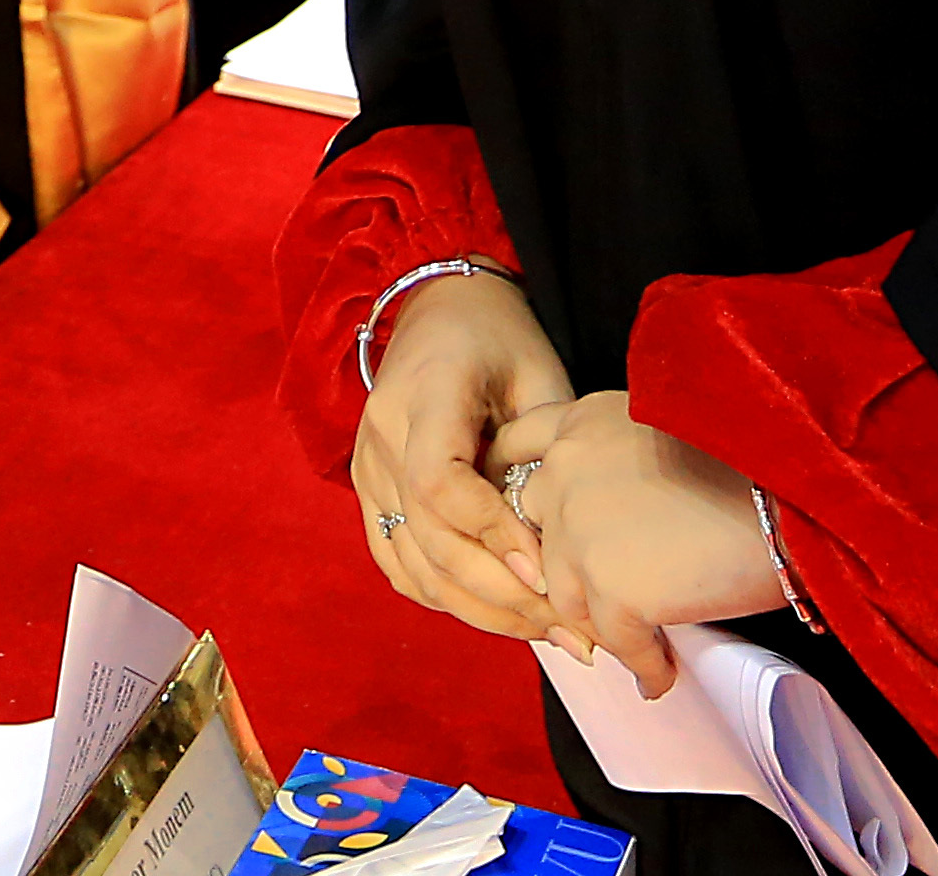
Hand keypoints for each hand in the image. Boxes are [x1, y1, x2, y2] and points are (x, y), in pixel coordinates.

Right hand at [351, 269, 570, 641]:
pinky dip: (445, 596)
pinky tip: (499, 612)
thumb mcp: (538, 373)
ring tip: (548, 631)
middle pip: (429, 538)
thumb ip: (545, 448)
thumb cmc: (499, 336)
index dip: (492, 533)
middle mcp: (380, 436)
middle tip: (569, 626)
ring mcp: (366, 467)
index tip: (546, 568)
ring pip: (414, 565)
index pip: (440, 482)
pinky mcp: (367, 490)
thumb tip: (571, 536)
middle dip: (502, 594)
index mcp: (424, 394)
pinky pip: (398, 563)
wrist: (438, 307)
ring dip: (481, 609)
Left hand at [488, 391, 787, 692]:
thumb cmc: (749, 462)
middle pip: (532, 531)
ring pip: (566, 596)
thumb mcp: (661, 433)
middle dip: (562, 567)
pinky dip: (642, 664)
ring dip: (601, 623)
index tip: (543, 523)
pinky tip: (661, 677)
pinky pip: (615, 643)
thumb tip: (604, 523)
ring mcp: (582, 531)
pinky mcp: (612, 591)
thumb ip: (611, 463)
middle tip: (597, 597)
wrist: (790, 497)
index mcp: (582, 419)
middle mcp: (567, 467)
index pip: (516, 448)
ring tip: (638, 642)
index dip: (528, 491)